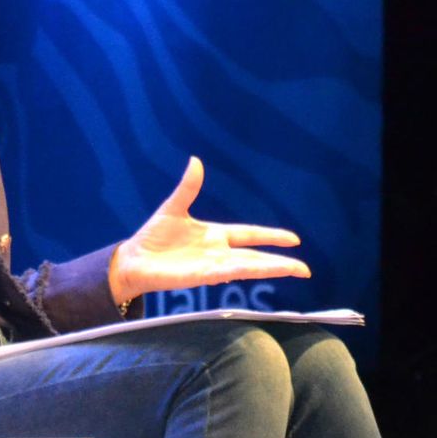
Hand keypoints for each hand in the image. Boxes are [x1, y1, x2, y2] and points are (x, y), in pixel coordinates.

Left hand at [109, 157, 308, 304]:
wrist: (133, 259)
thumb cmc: (153, 237)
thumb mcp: (174, 207)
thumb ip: (188, 187)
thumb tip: (195, 161)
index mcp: (215, 235)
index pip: (250, 235)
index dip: (271, 237)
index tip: (294, 239)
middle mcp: (217, 252)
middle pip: (255, 257)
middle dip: (280, 262)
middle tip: (304, 269)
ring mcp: (209, 266)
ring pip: (246, 267)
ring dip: (269, 269)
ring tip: (292, 270)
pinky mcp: (197, 276)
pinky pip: (220, 274)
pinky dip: (235, 271)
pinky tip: (250, 271)